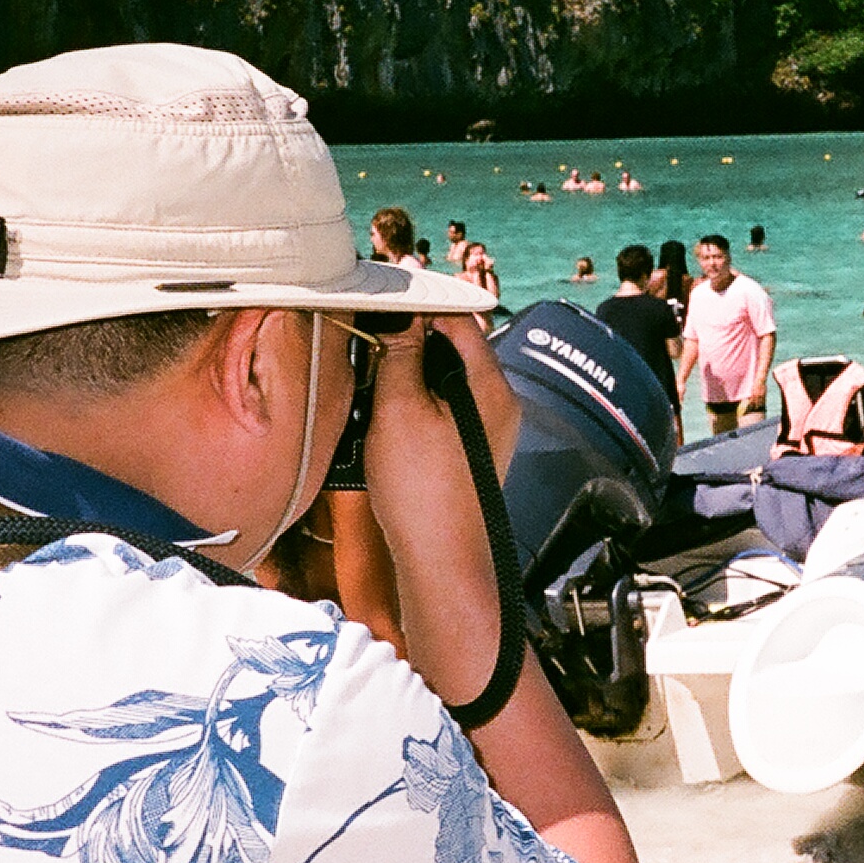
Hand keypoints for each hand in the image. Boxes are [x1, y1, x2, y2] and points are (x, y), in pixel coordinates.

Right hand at [356, 315, 521, 706]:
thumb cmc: (424, 492)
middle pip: (451, 349)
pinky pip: (438, 413)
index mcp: (490, 386)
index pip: (458, 318)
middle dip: (408, 339)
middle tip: (367, 335)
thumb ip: (401, 353)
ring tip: (369, 374)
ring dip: (405, 373)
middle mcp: (496, 405)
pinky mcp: (466, 456)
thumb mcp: (401, 409)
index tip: (380, 298)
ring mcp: (483, 432)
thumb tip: (400, 312)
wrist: (441, 564)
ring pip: (441, 381)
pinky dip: (409, 405)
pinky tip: (380, 415)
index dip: (417, 304)